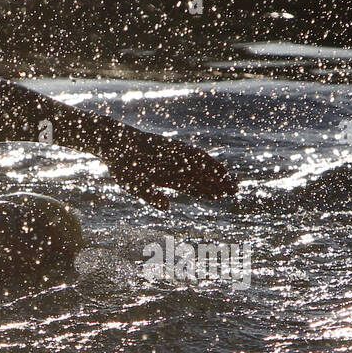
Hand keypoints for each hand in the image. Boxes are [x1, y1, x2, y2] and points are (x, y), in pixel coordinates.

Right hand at [108, 134, 236, 209]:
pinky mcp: (174, 147)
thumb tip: (167, 207)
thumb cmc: (123, 168)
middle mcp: (175, 168)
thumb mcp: (136, 186)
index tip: (219, 196)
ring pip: (201, 167)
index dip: (205, 192)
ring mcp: (175, 157)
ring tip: (231, 180)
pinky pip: (193, 155)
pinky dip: (207, 162)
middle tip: (235, 189)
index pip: (191, 187)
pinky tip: (218, 168)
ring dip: (216, 174)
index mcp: (167, 178)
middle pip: (201, 178)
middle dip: (217, 184)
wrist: (115, 144)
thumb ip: (152, 196)